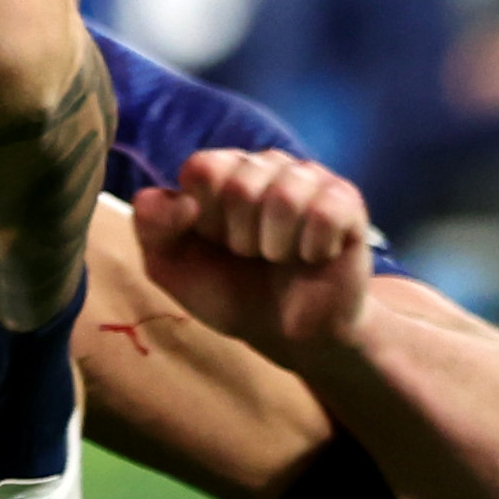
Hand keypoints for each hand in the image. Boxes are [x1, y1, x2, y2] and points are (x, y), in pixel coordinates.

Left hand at [132, 149, 374, 364]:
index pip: (203, 168)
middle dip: (240, 238)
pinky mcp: (346, 201)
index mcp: (221, 171)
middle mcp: (264, 164)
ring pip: (285, 196)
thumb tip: (183, 200)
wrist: (287, 334)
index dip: (205, 218)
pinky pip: (325, 212)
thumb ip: (152, 225)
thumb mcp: (171, 266)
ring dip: (276, 245)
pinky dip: (312, 248)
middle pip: (241, 185)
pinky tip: (312, 256)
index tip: (214, 242)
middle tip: (251, 255)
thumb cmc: (229, 291)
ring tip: (280, 257)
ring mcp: (308, 178)